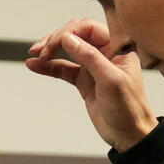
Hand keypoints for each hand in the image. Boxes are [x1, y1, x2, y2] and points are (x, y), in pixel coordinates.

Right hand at [25, 18, 158, 151]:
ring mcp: (93, 66)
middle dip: (56, 39)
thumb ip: (90, 57)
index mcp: (117, 47)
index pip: (90, 28)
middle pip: (76, 35)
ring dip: (50, 50)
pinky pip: (63, 69)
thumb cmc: (130, 108)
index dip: (71, 32)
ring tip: (34, 54)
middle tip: (42, 50)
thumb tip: (68, 38)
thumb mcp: (111, 81)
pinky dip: (49, 67)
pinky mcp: (84, 80)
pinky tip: (35, 65)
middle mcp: (105, 52)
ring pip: (67, 50)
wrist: (129, 135)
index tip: (56, 43)